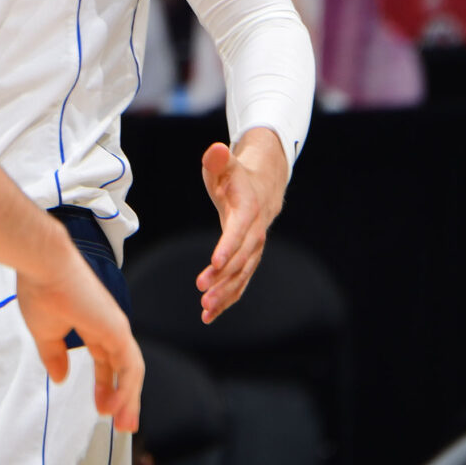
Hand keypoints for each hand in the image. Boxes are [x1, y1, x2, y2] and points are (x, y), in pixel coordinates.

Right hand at [19, 230, 142, 432]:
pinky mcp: (117, 330)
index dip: (104, 385)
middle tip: (123, 424)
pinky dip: (126, 388)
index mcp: (92, 325)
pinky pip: (129, 366)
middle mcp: (109, 327)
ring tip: (124, 424)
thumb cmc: (39, 292)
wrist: (42, 267)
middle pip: (123, 369)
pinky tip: (118, 406)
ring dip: (129, 399)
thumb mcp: (44, 333)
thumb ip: (54, 356)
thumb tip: (61, 378)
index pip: (106, 361)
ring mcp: (116, 328)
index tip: (101, 408)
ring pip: (131, 370)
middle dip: (124, 398)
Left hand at [197, 127, 288, 322]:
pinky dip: (227, 299)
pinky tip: (209, 314)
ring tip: (205, 309)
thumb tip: (216, 150)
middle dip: (224, 276)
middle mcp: (255, 233)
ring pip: (242, 276)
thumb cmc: (235, 175)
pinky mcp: (247, 260)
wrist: (262, 187)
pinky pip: (240, 282)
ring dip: (225, 294)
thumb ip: (217, 160)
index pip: (239, 231)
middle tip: (203, 292)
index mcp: (248, 210)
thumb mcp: (224, 164)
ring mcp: (254, 249)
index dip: (228, 246)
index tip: (215, 262)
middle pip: (242, 259)